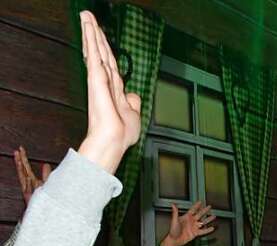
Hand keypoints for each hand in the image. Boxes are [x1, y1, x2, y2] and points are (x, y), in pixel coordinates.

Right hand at [14, 147, 50, 204]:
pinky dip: (28, 184)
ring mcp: (29, 191)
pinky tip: (27, 177)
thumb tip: (45, 164)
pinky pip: (29, 189)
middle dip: (20, 161)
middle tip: (17, 151)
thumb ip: (45, 175)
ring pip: (24, 178)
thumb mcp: (46, 185)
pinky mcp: (31, 198)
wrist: (45, 213)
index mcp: (32, 181)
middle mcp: (28, 185)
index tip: (20, 149)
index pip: (26, 168)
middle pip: (23, 171)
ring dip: (22, 169)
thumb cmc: (46, 200)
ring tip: (19, 160)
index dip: (23, 159)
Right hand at [76, 12, 141, 173]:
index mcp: (114, 88)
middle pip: (101, 52)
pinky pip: (94, 55)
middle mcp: (105, 81)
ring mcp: (99, 79)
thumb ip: (133, 101)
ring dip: (92, 32)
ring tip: (86, 17)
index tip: (99, 34)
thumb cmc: (122, 133)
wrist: (114, 141)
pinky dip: (92, 41)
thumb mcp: (134, 114)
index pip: (110, 63)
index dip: (105, 48)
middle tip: (88, 16)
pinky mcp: (97, 79)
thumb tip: (133, 94)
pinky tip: (89, 29)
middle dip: (95, 34)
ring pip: (96, 50)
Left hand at [161, 201, 215, 245]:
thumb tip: (173, 205)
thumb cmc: (173, 230)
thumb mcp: (174, 220)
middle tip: (209, 207)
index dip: (196, 206)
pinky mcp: (196, 233)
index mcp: (186, 217)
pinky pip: (203, 231)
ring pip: (203, 222)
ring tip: (213, 216)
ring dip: (208, 219)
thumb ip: (175, 212)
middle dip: (205, 210)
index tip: (200, 202)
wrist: (175, 240)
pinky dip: (208, 230)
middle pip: (200, 214)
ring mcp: (194, 227)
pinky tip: (212, 228)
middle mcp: (191, 221)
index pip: (193, 210)